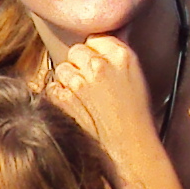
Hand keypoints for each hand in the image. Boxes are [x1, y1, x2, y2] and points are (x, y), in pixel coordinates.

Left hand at [41, 35, 167, 182]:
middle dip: (80, 65)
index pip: (96, 39)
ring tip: (84, 100)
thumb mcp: (136, 78)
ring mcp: (79, 82)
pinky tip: (75, 109)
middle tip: (91, 85)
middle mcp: (99, 65)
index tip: (99, 67)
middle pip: (76, 51)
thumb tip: (103, 41)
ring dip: (68, 81)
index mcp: (122, 55)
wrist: (130, 149)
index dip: (95, 53)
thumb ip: (117, 56)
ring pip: (62, 68)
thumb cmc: (136, 118)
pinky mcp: (64, 99)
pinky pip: (53, 88)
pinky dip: (59, 97)